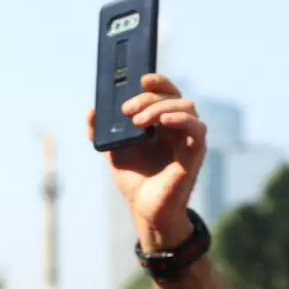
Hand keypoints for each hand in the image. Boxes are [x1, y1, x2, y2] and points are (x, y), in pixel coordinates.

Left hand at [89, 73, 206, 249]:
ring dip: (161, 108)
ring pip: (186, 107)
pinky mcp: (195, 152)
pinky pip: (197, 128)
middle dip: (149, 98)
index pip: (165, 92)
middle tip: (127, 109)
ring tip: (138, 121)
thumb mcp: (113, 151)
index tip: (140, 80)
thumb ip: (101, 132)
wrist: (144, 208)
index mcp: (161, 121)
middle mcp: (177, 126)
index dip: (157, 81)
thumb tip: (91, 111)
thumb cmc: (135, 179)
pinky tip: (164, 121)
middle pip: (173, 96)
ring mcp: (188, 138)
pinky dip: (182, 119)